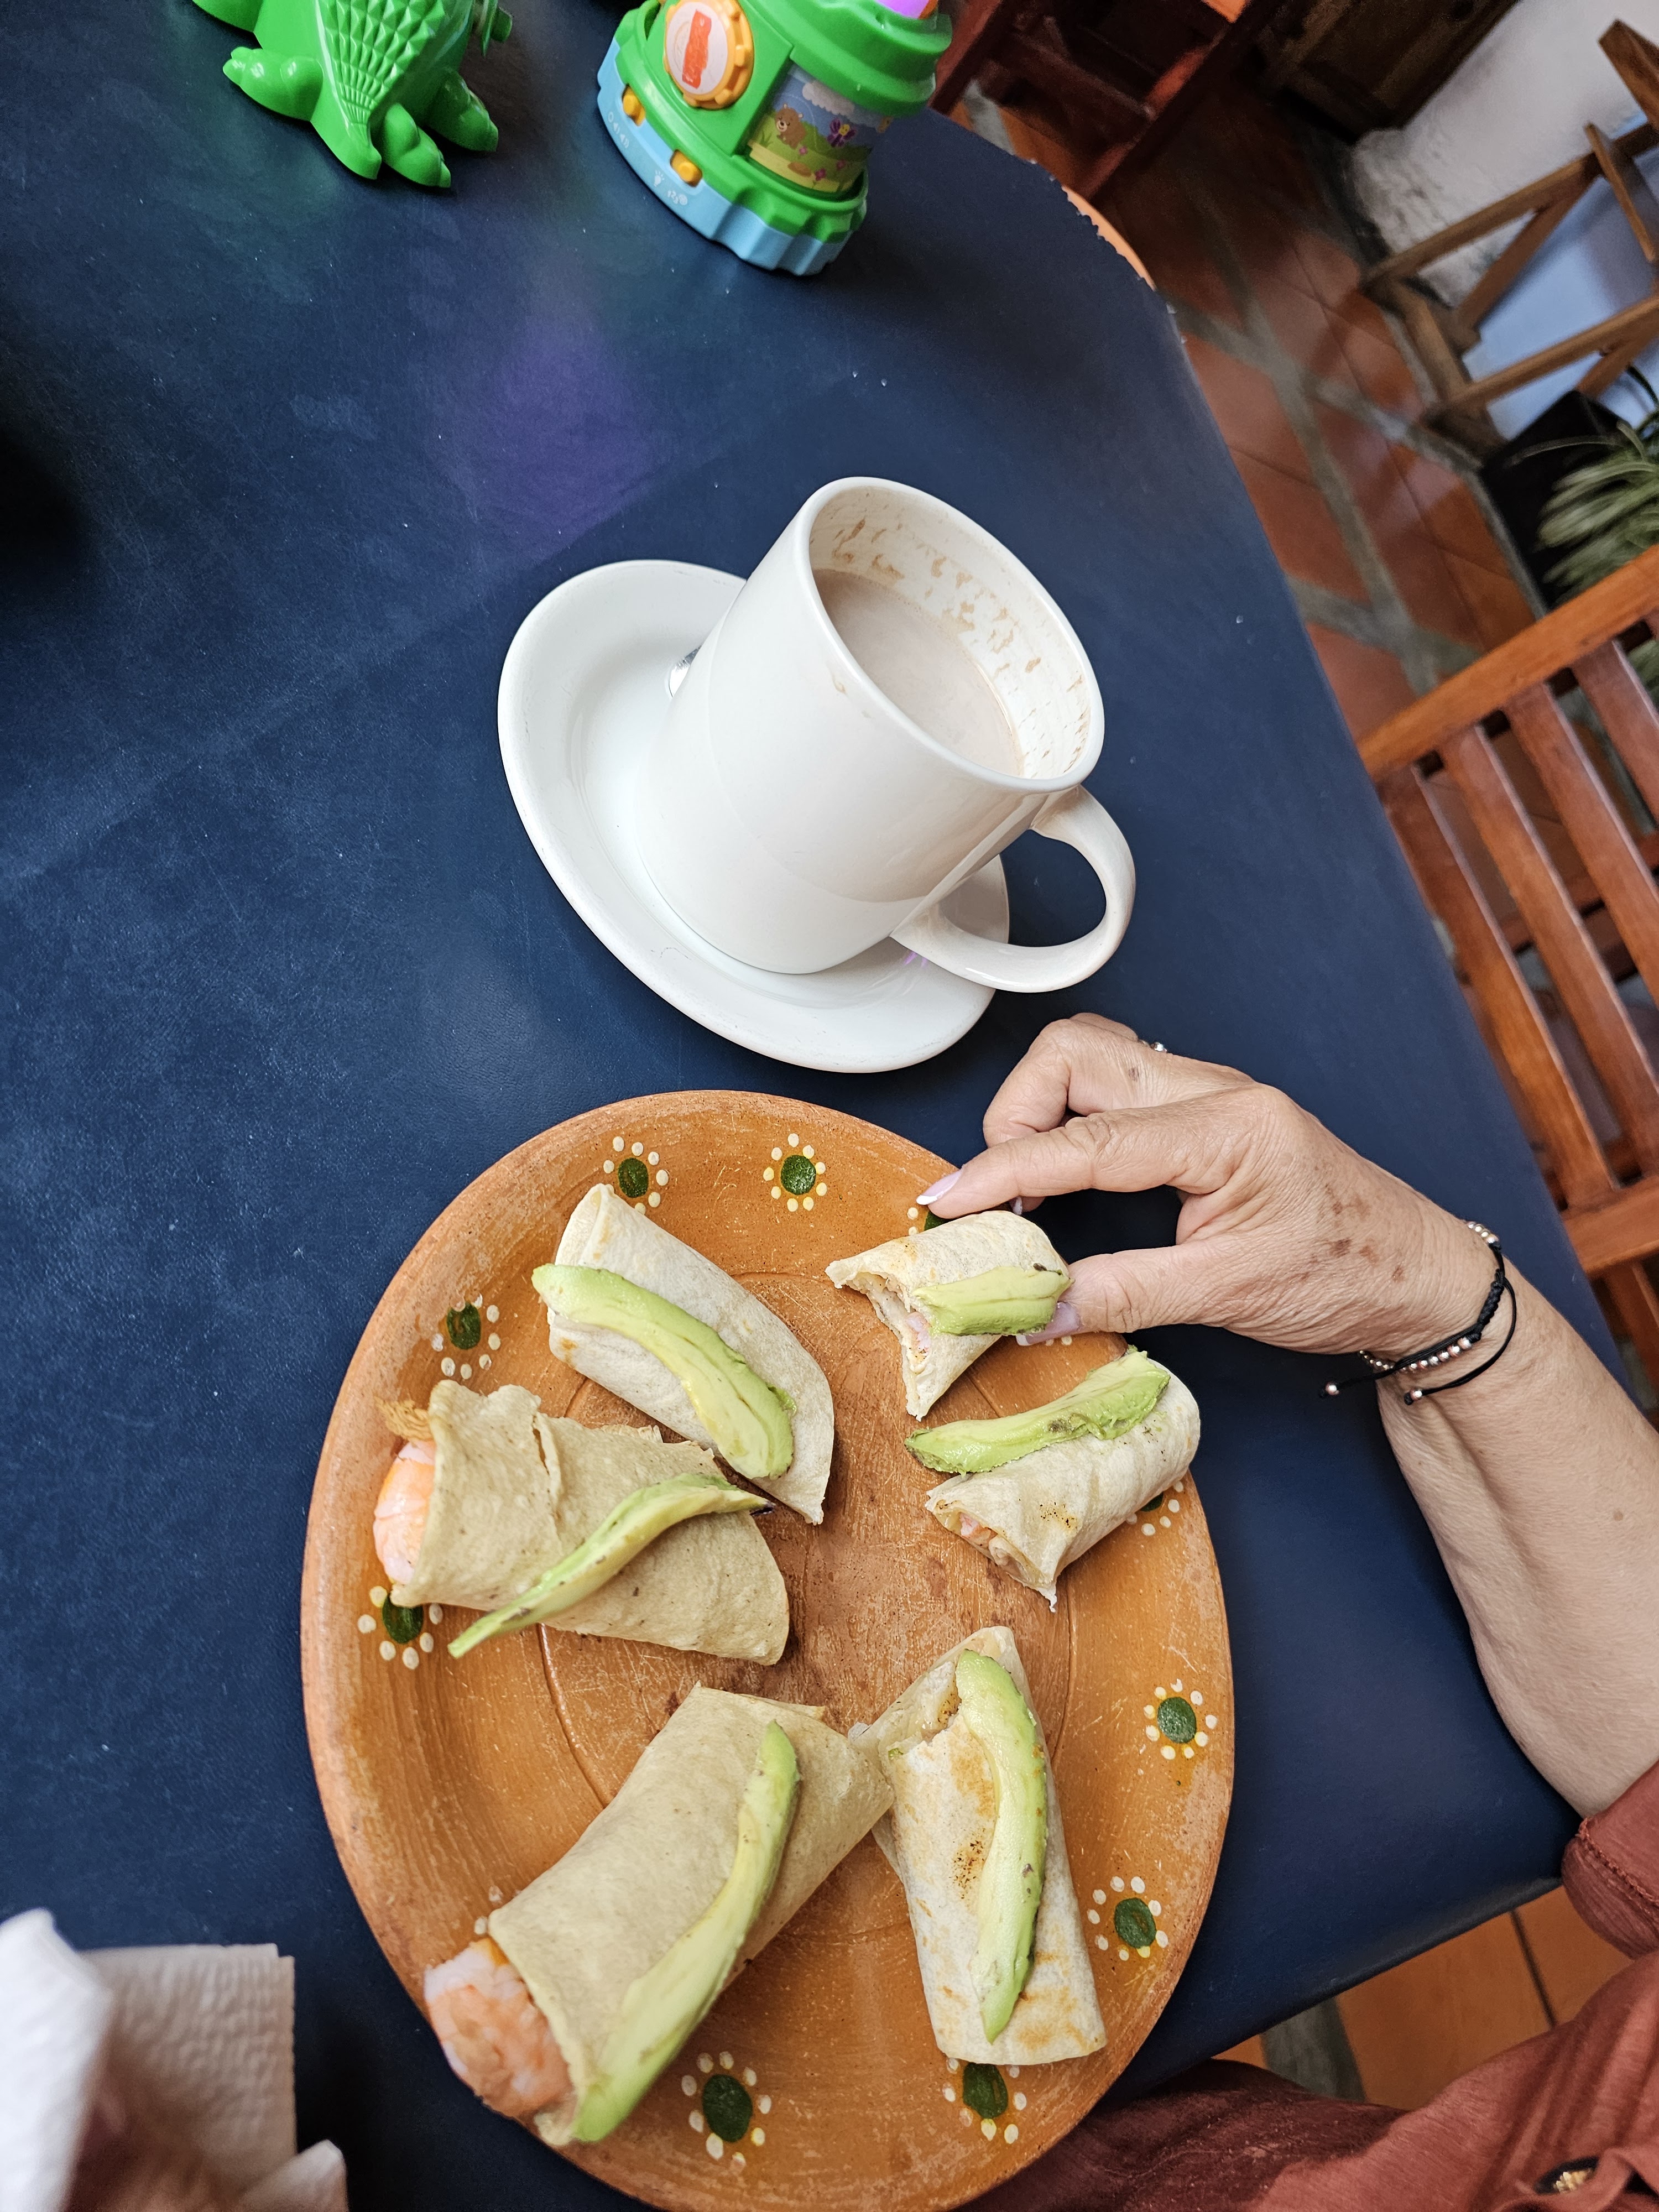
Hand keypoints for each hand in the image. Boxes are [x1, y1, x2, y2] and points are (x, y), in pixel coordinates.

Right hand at [919, 1015, 1492, 1358]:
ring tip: (1032, 1187)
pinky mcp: (1205, 1111)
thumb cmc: (1348, 1275)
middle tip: (1006, 1195)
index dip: (1005, 1168)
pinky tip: (1070, 1175)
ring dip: (1042, 1111)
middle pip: (1076, 1053)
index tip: (952, 1204)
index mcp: (1228, 1127)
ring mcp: (1210, 1092)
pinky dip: (1073, 1121)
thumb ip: (1123, 1294)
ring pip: (1092, 1057)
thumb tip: (1034, 1305)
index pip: (1087, 1137)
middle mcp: (1215, 1090)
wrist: (1418, 1276)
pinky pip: (1117, 1085)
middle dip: (1018, 1115)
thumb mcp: (1229, 1297)